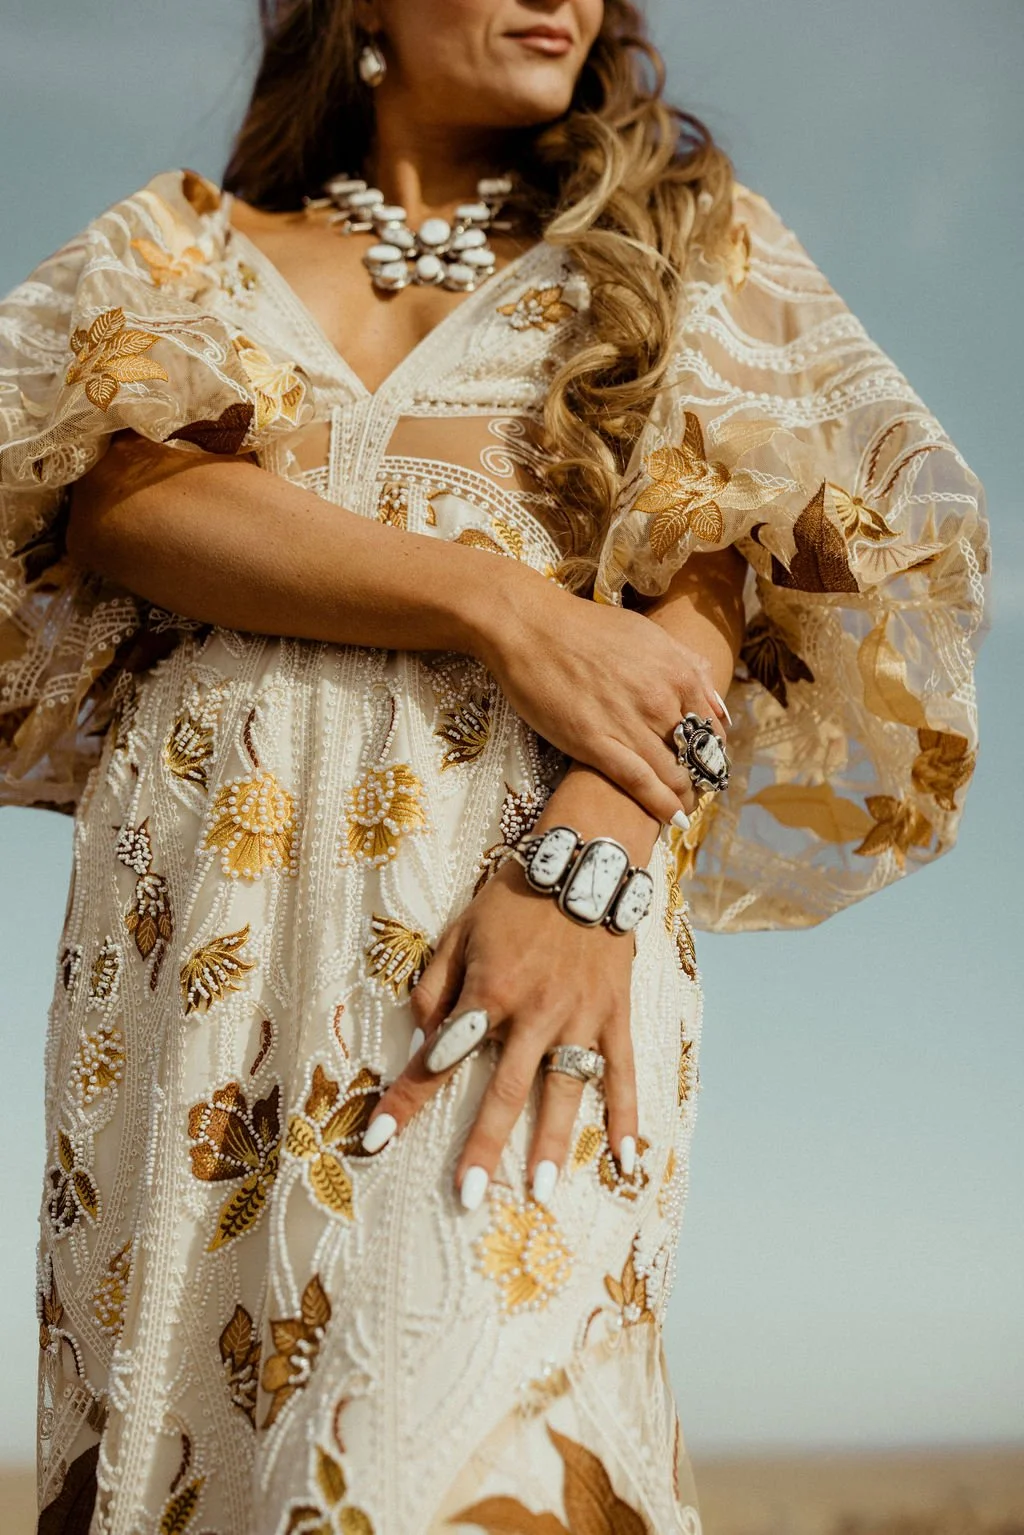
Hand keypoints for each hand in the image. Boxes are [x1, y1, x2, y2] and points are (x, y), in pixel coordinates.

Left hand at [358, 852, 638, 1209]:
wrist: (584, 864)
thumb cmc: (514, 899)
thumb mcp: (459, 930)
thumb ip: (435, 985)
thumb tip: (423, 1036)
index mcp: (489, 992)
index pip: (440, 1059)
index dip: (405, 1101)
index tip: (375, 1141)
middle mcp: (534, 1013)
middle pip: (504, 1091)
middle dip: (483, 1145)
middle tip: (468, 1195)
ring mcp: (580, 1018)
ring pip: (564, 1092)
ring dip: (551, 1144)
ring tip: (540, 1193)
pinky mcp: (615, 1016)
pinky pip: (623, 1074)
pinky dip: (627, 1118)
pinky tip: (626, 1161)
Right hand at [474, 566, 727, 828]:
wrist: (530, 629)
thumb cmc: (585, 629)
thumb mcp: (648, 635)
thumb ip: (688, 667)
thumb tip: (717, 705)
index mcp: (677, 673)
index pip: (711, 728)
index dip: (713, 753)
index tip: (708, 767)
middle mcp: (661, 701)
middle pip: (695, 755)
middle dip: (700, 779)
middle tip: (696, 793)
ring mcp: (629, 724)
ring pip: (672, 774)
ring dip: (683, 797)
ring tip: (684, 809)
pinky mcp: (596, 744)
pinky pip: (638, 782)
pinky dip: (660, 804)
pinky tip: (671, 818)